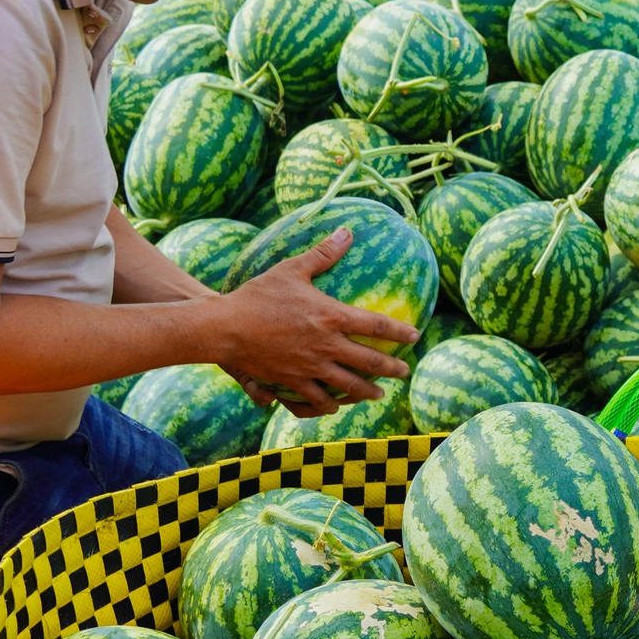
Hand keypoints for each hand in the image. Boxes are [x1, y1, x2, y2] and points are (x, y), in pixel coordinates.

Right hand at [214, 227, 418, 414]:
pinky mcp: (291, 382)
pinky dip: (328, 405)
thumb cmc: (258, 295)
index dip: (399, 332)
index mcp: (331, 316)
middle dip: (391, 368)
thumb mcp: (292, 269)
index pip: (376, 326)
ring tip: (376, 395)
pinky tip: (334, 406)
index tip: (414, 336)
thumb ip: (323, 253)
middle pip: (369, 362)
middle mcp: (326, 345)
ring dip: (366, 392)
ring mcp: (310, 367)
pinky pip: (316, 400)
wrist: (224, 327)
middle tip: (404, 371)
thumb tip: (347, 231)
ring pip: (347, 387)